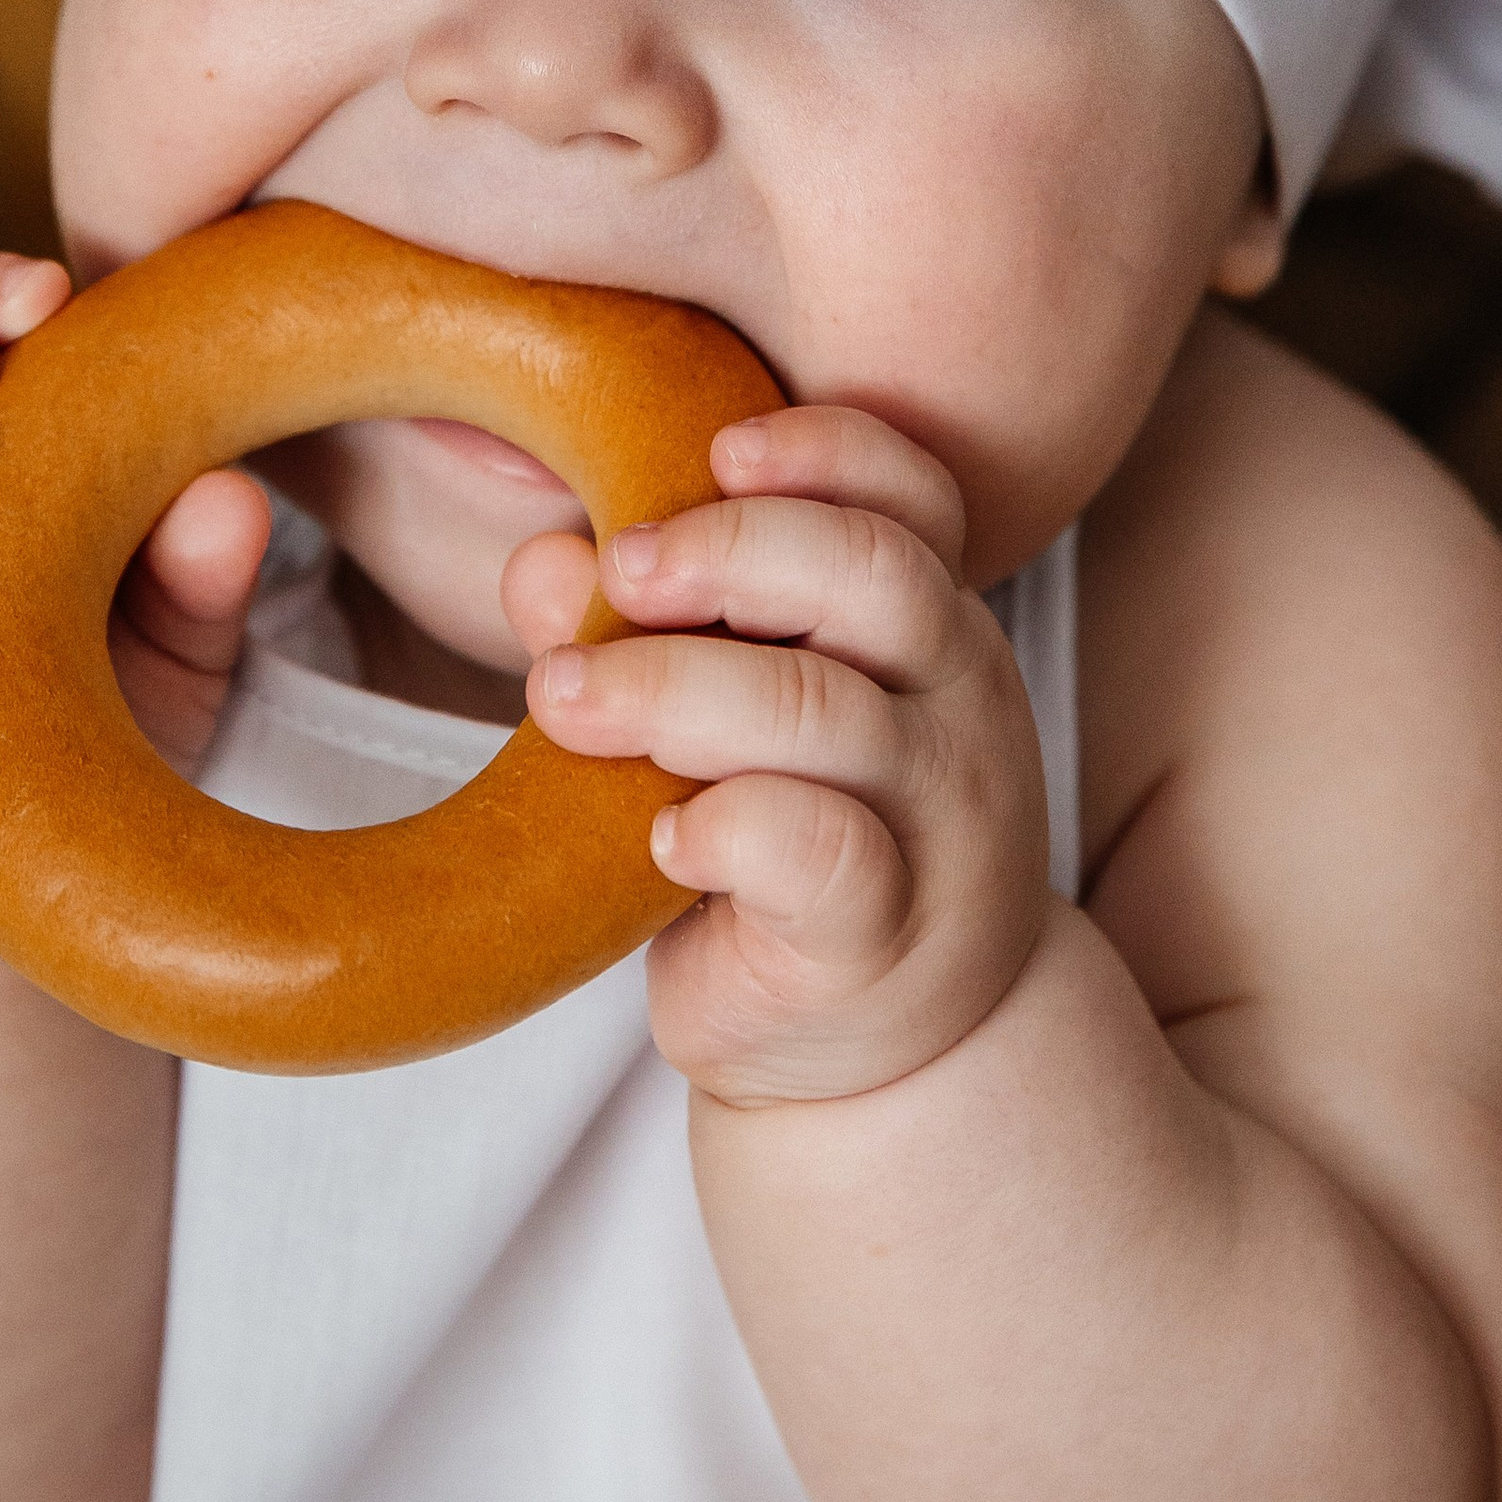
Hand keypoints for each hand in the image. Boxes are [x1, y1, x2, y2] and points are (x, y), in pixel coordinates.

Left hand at [507, 410, 1052, 1104]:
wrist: (885, 1052)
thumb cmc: (786, 846)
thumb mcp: (715, 722)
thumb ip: (638, 632)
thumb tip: (543, 562)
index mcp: (923, 625)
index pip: (916, 496)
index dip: (825, 453)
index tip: (715, 449)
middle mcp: (957, 705)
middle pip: (877, 574)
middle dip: (732, 549)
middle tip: (622, 570)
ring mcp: (937, 823)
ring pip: (827, 712)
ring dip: (674, 687)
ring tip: (561, 701)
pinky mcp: (884, 937)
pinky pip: (819, 854)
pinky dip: (722, 828)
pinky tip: (658, 838)